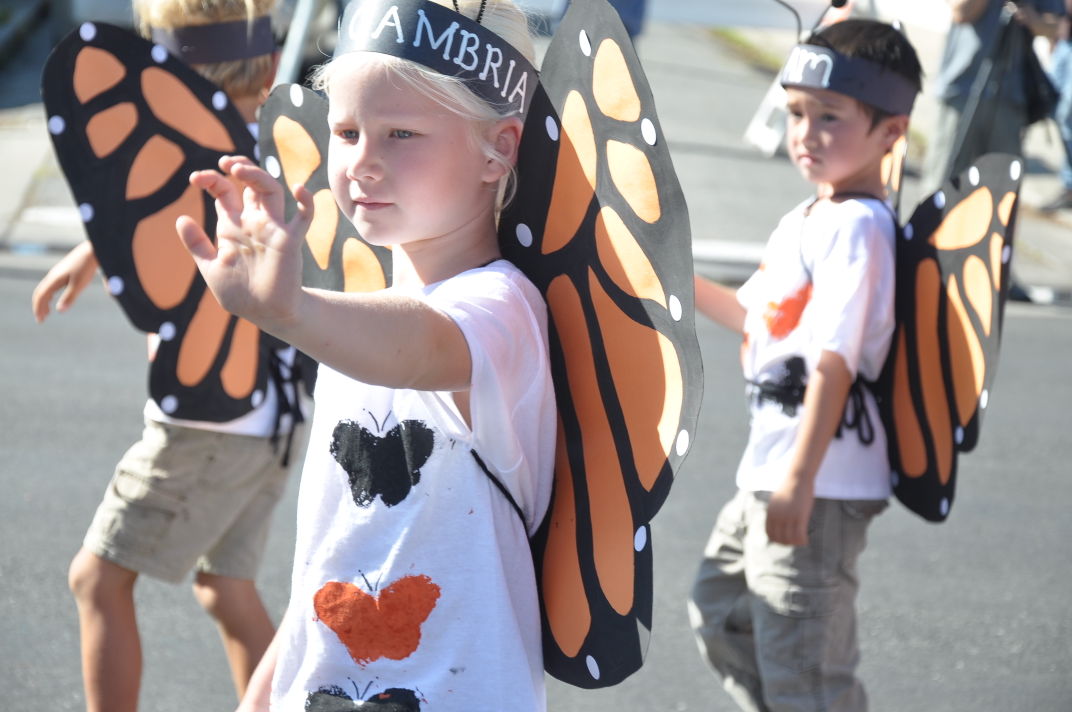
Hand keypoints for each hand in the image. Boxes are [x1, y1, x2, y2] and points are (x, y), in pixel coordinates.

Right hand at [31, 240, 98, 322]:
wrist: (92, 250)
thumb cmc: (87, 267)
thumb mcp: (79, 284)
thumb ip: (69, 297)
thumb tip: (59, 310)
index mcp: (54, 279)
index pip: (41, 296)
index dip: (38, 308)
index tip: (40, 320)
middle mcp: (52, 275)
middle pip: (40, 292)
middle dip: (39, 306)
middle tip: (40, 319)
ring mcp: (57, 272)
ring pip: (45, 288)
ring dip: (44, 301)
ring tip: (46, 312)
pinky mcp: (63, 271)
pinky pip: (51, 285)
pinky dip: (49, 294)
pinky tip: (54, 298)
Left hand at [176, 155, 312, 330]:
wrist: (266, 315)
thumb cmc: (240, 295)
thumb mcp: (210, 268)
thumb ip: (196, 244)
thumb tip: (181, 219)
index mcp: (233, 226)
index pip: (224, 191)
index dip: (211, 179)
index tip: (195, 179)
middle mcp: (253, 222)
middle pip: (249, 183)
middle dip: (238, 167)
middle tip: (225, 163)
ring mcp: (273, 229)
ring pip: (271, 190)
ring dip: (258, 175)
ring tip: (240, 170)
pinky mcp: (290, 241)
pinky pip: (304, 217)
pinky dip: (307, 201)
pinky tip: (299, 189)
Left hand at [766, 477, 814, 545]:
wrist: (797, 478)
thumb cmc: (789, 488)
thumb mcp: (777, 501)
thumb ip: (775, 512)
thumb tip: (777, 521)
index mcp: (770, 513)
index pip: (770, 534)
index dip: (777, 540)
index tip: (785, 540)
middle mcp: (777, 517)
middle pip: (779, 538)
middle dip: (787, 543)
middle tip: (795, 542)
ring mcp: (788, 517)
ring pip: (790, 539)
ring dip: (796, 543)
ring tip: (802, 541)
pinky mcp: (799, 516)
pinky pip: (799, 535)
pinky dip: (802, 541)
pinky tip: (806, 540)